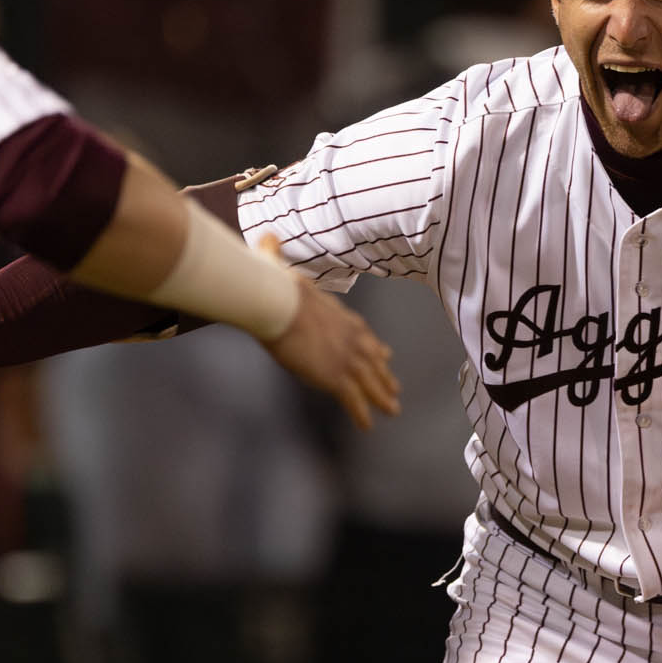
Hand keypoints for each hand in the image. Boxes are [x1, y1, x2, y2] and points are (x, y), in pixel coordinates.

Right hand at [254, 234, 400, 429]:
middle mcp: (350, 337)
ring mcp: (346, 358)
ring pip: (371, 383)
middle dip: (384, 375)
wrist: (278, 303)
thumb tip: (266, 236)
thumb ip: (274, 252)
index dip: (374, 346)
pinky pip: (354, 400)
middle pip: (373, 360)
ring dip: (382, 397)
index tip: (384, 354)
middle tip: (394, 388)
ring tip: (392, 409)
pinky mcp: (336, 376)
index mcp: (340, 315)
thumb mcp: (278, 266)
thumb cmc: (276, 286)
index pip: (362, 333)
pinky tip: (367, 426)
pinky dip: (362, 414)